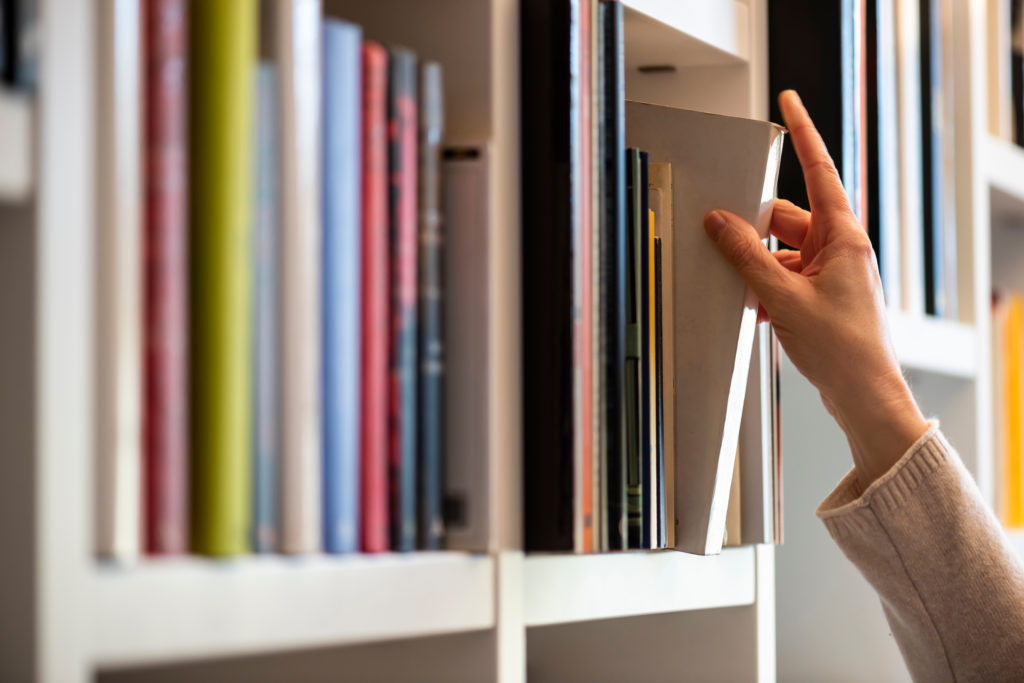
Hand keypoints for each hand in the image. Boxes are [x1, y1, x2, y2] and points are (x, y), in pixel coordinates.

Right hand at [703, 90, 928, 486]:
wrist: (865, 396)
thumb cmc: (843, 349)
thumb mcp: (782, 296)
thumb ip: (746, 256)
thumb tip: (719, 222)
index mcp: (842, 236)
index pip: (818, 170)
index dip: (802, 133)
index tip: (789, 102)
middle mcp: (839, 248)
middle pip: (787, 217)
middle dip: (754, 229)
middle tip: (723, 235)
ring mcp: (831, 273)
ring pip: (782, 250)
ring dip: (758, 266)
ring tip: (744, 289)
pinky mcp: (822, 296)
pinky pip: (785, 276)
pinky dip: (766, 287)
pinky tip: (754, 308)